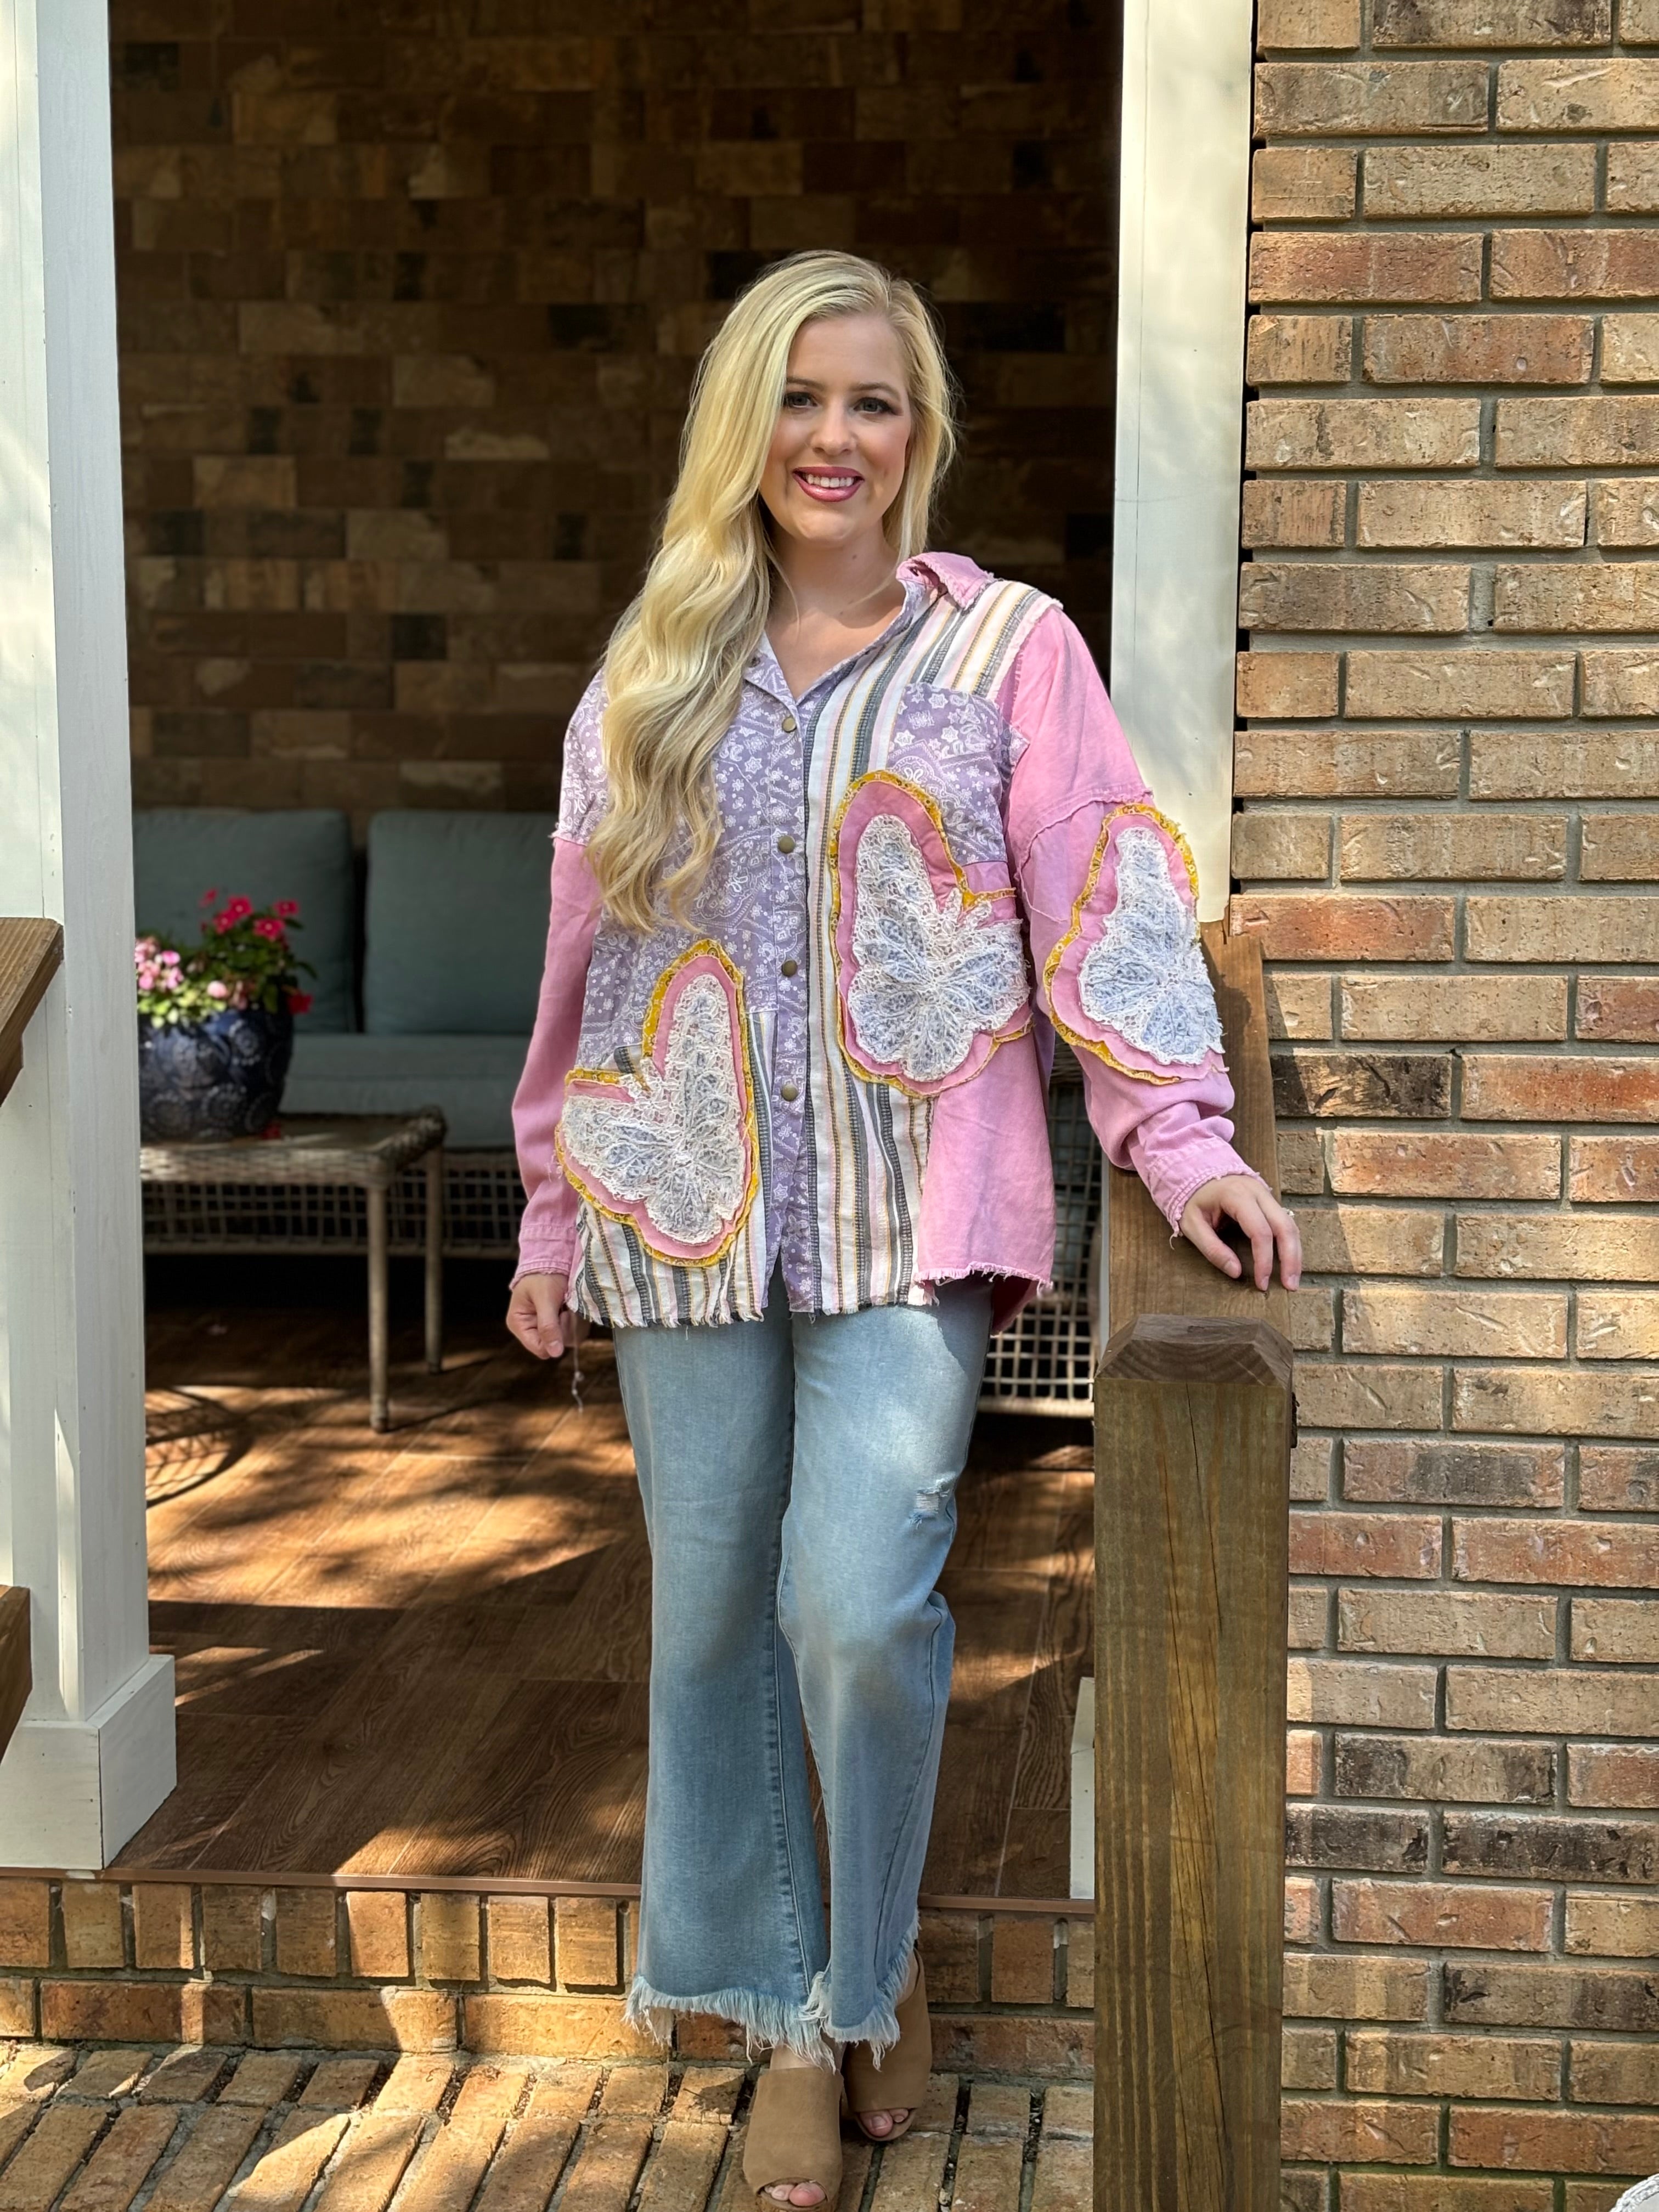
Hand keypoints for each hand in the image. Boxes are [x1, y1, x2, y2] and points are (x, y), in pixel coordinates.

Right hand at [506, 1271, 588, 1360]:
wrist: (554, 1257)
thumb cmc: (543, 1274)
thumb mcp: (545, 1299)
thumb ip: (548, 1326)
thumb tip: (555, 1353)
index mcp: (520, 1325)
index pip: (540, 1349)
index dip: (555, 1337)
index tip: (560, 1316)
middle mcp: (533, 1329)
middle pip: (557, 1346)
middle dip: (565, 1326)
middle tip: (565, 1307)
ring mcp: (548, 1327)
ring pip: (569, 1339)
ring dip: (573, 1322)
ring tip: (568, 1304)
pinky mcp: (562, 1323)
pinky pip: (577, 1331)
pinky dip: (579, 1319)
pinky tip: (572, 1306)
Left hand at [1180, 1177, 1301, 1291]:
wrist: (1195, 1171)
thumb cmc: (1192, 1199)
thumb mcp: (1192, 1225)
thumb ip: (1211, 1248)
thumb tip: (1236, 1272)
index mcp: (1237, 1196)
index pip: (1260, 1231)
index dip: (1264, 1260)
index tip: (1262, 1283)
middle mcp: (1258, 1192)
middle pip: (1284, 1227)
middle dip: (1291, 1259)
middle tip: (1290, 1285)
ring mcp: (1266, 1194)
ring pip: (1290, 1224)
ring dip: (1295, 1253)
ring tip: (1293, 1279)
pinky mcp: (1268, 1201)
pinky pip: (1285, 1222)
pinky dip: (1289, 1243)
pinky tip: (1289, 1261)